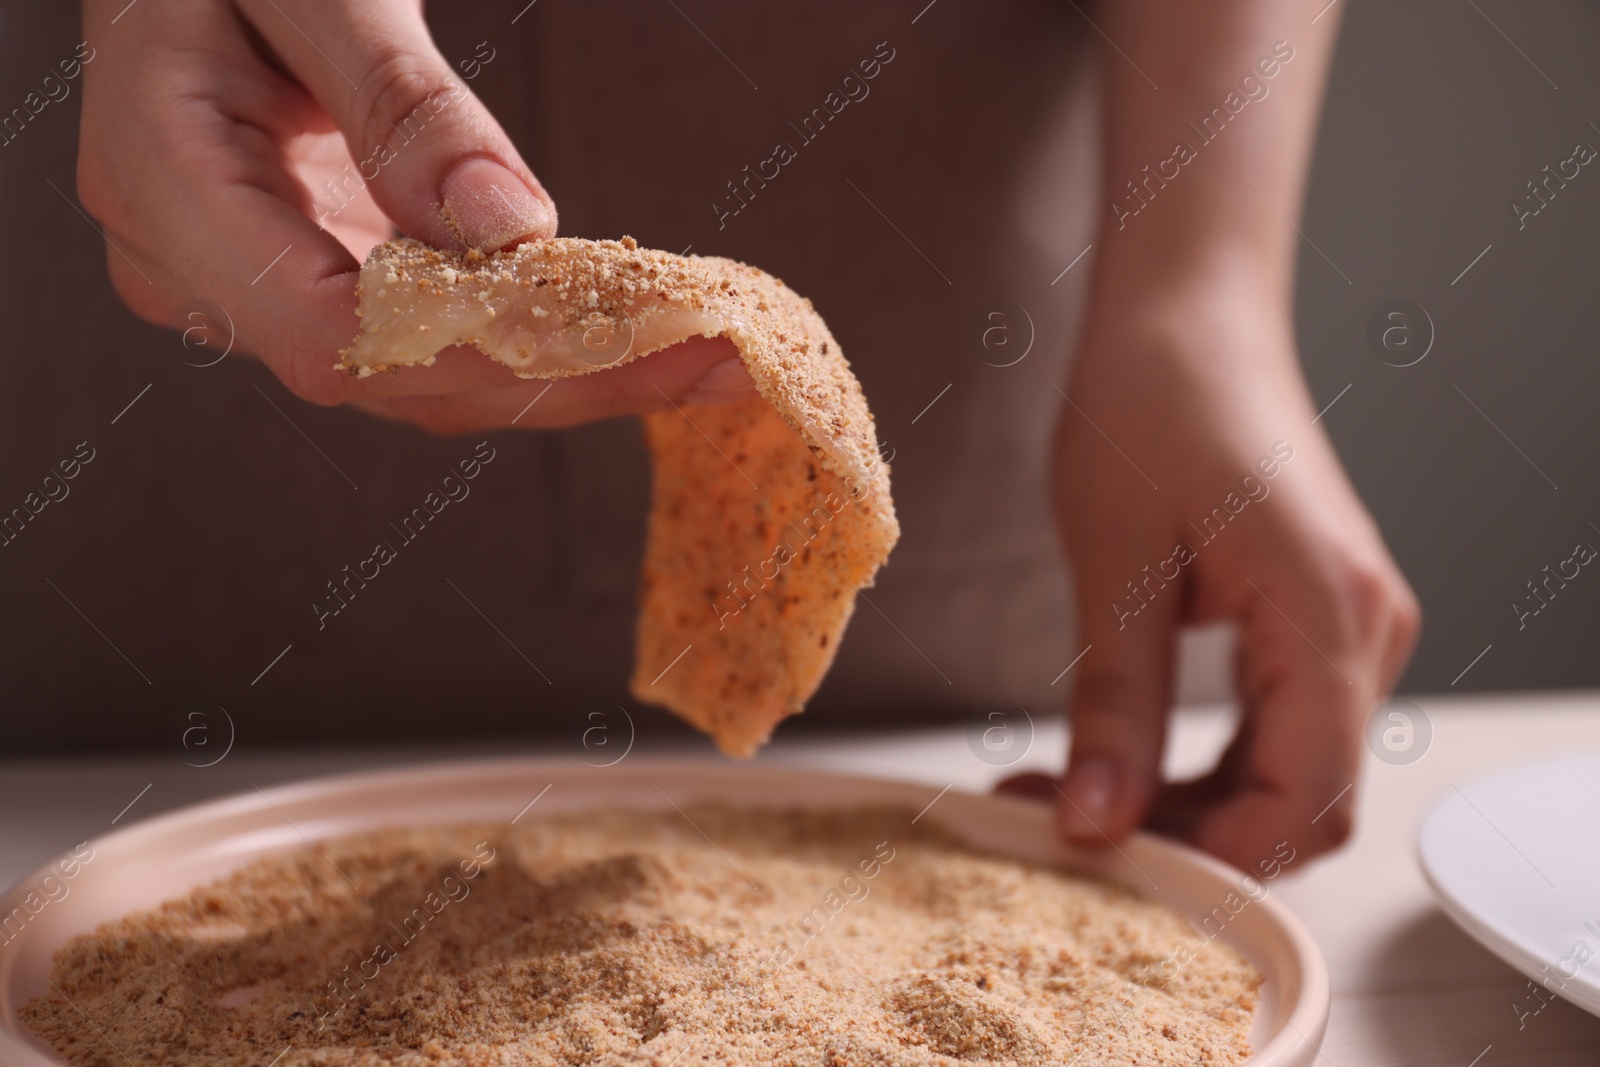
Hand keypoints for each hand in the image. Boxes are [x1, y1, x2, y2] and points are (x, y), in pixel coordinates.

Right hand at [77, 0, 751, 430]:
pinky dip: (541, 337)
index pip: (334, 334)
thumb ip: (399, 102)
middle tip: (719, 361)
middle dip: (568, 378)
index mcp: (163, 184)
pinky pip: (436, 337)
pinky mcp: (318, 276)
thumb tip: (511, 230)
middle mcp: (197, 267)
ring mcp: (256, 284)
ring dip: (574, 373)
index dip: (487, 357)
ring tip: (709, 357)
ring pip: (428, 375)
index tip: (634, 341)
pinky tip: (642, 330)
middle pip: (400, 376)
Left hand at [1004, 279, 1419, 869]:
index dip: (1208, 856)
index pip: (1304, 799)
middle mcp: (1366, 629)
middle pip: (1302, 802)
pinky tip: (1115, 754)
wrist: (1188, 310)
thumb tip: (1097, 822)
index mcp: (1330, 611)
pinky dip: (1202, 761)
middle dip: (1186, 836)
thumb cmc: (1153, 400)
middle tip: (1058, 825)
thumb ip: (1115, 701)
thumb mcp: (1115, 560)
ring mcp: (1348, 626)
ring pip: (1287, 775)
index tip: (1102, 866)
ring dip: (1186, 804)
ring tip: (1066, 789)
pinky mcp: (1314, 620)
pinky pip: (1276, 730)